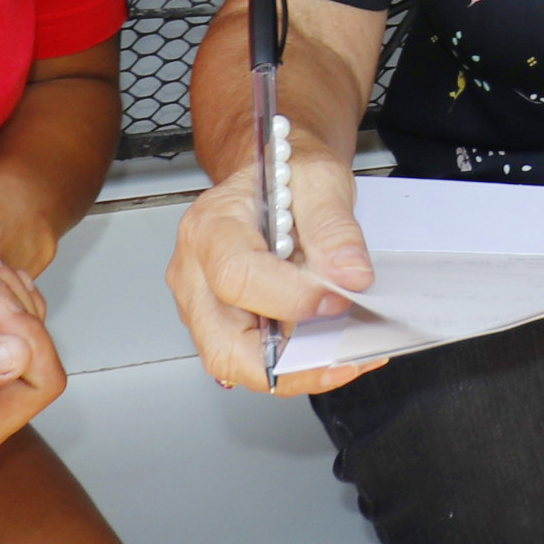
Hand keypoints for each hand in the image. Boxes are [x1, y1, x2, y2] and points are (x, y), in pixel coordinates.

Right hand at [169, 138, 381, 399]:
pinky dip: (295, 365)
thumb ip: (334, 227)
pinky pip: (253, 361)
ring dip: (295, 369)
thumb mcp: (319, 178)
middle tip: (342, 351)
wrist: (275, 175)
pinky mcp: (222, 324)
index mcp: (210, 227)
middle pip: (224, 344)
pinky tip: (332, 349)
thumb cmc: (286, 174)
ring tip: (344, 353)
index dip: (290, 298)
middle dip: (289, 360)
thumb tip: (350, 275)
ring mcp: (202, 305)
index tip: (337, 298)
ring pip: (237, 364)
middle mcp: (194, 273)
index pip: (237, 277)